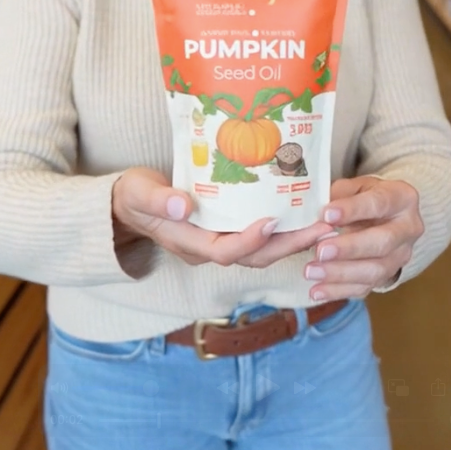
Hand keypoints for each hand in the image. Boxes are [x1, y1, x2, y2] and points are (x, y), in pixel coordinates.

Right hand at [112, 167, 335, 268]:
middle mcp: (208, 247)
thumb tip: (182, 206)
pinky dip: (283, 228)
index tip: (273, 221)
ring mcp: (218, 240)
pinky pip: (259, 236)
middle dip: (289, 244)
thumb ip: (159, 200)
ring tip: (324, 222)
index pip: (225, 251)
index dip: (250, 240)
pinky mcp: (226, 230)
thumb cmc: (132, 197)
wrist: (126, 206)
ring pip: (262, 249)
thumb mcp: (138, 193)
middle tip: (321, 227)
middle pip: (254, 256)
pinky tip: (303, 212)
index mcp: (188, 243)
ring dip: (293, 238)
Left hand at [304, 176, 423, 301]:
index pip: (379, 203)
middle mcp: (408, 229)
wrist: (385, 217)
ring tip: (312, 271)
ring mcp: (401, 256)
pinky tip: (317, 290)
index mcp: (402, 198)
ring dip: (340, 273)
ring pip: (375, 270)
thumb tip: (315, 215)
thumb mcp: (354, 186)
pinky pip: (365, 287)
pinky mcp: (388, 277)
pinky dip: (339, 291)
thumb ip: (336, 196)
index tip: (326, 214)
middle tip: (320, 250)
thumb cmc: (365, 197)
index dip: (353, 210)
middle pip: (383, 242)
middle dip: (349, 248)